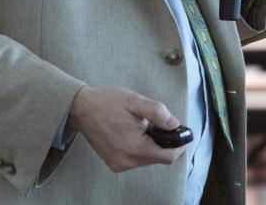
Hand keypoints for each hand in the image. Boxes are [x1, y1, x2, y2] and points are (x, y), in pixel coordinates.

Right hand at [68, 87, 186, 171]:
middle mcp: (126, 160)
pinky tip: (136, 134)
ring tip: (145, 127)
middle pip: (159, 158)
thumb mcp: (135, 101)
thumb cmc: (108, 103)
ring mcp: (119, 164)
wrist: (83, 109)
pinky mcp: (115, 164)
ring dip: (153, 145)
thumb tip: (175, 124)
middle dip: (165, 143)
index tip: (182, 133)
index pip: (167, 156)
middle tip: (162, 124)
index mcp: (133, 146)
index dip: (179, 145)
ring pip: (148, 160)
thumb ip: (157, 112)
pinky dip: (142, 148)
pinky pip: (137, 160)